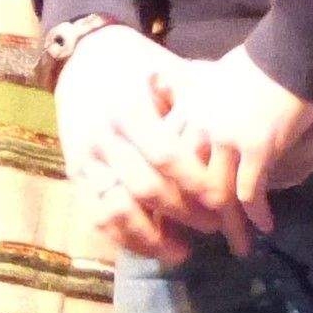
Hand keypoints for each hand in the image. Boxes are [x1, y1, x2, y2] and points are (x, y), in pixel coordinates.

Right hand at [54, 25, 222, 261]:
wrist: (84, 61)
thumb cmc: (140, 67)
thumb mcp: (171, 71)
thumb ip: (199, 101)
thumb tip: (236, 134)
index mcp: (127, 109)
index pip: (166, 156)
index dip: (196, 184)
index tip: (223, 202)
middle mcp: (102, 137)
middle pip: (146, 189)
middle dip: (183, 214)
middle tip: (214, 227)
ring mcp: (85, 160)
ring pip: (118, 212)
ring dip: (152, 238)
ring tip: (182, 251)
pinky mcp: (76, 177)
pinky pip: (97, 218)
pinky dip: (124, 239)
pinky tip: (152, 247)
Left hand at [166, 46, 312, 252]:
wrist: (288, 50)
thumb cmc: (253, 65)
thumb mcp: (207, 80)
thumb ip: (191, 106)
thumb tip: (183, 131)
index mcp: (184, 111)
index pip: (161, 159)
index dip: (163, 191)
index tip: (166, 215)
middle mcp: (198, 127)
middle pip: (183, 183)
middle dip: (190, 217)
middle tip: (198, 241)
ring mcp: (226, 139)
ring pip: (216, 194)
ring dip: (228, 225)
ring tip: (238, 247)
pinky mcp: (257, 147)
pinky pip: (249, 190)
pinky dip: (256, 213)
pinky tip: (265, 227)